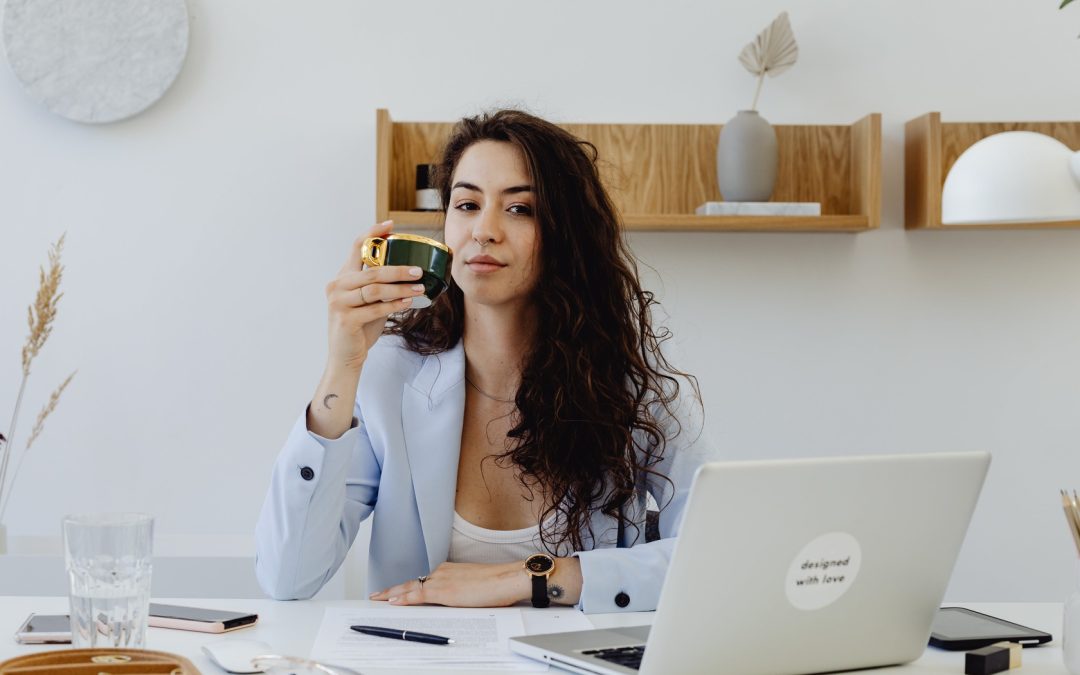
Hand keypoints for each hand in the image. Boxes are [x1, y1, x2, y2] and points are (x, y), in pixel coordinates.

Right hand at [325, 220, 426, 372]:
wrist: (345, 356)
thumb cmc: (360, 327)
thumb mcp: (369, 301)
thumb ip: (380, 286)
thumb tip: (410, 271)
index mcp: (342, 277)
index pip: (355, 247)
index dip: (373, 233)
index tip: (391, 224)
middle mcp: (336, 286)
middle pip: (371, 270)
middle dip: (398, 269)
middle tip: (419, 270)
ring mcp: (338, 303)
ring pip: (375, 289)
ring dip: (400, 288)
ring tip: (420, 288)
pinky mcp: (345, 319)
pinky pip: (375, 309)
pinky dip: (394, 305)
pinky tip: (408, 303)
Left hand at [369, 562, 530, 607]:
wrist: (508, 579)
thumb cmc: (498, 584)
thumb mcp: (474, 586)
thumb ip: (460, 591)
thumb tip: (455, 601)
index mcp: (449, 571)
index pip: (422, 580)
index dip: (406, 587)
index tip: (395, 591)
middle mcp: (442, 572)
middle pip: (412, 582)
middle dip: (393, 589)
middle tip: (376, 595)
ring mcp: (442, 580)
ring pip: (411, 587)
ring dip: (393, 593)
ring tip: (378, 599)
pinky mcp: (444, 590)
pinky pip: (418, 595)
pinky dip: (403, 598)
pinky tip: (393, 602)